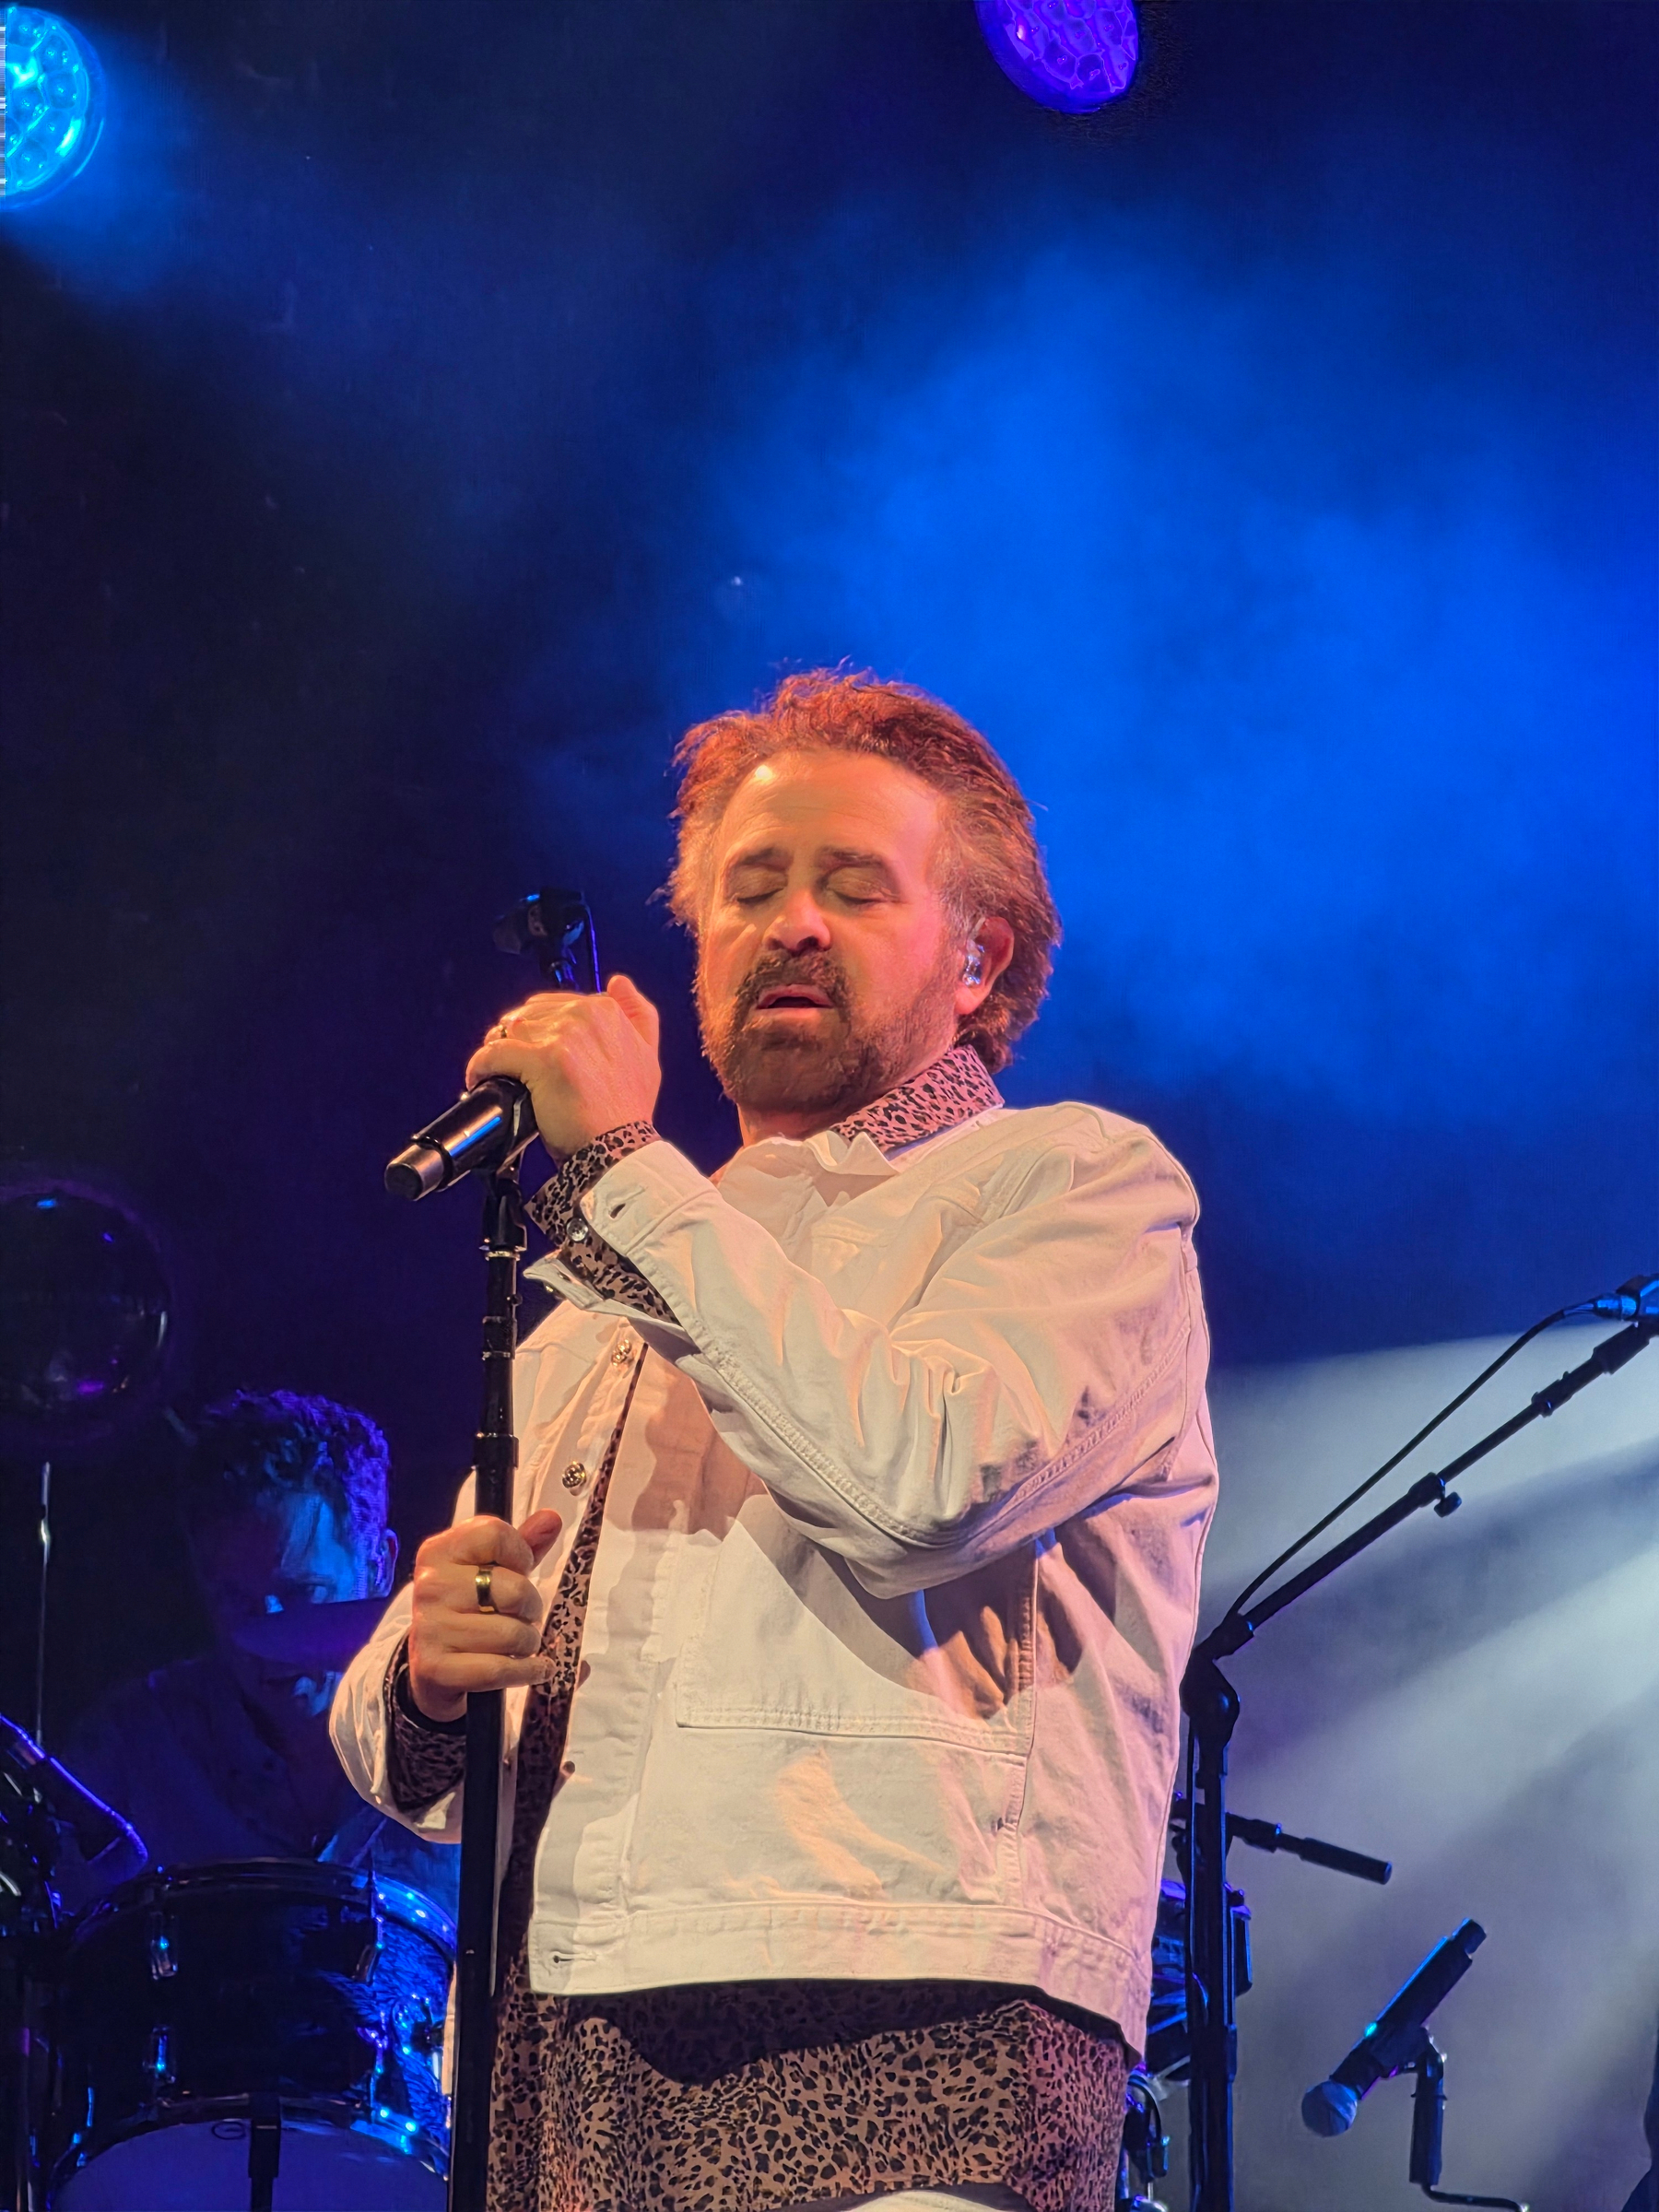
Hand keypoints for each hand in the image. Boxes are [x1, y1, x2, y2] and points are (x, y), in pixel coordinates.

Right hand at [406, 1508, 562, 1721]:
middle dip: (532, 1606)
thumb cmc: (470, 1608)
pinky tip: (535, 1669)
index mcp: (439, 1551)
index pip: (494, 1534)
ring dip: (529, 1642)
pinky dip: (528, 1671)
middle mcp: (430, 1585)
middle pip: (512, 1588)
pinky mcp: (435, 1668)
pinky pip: (500, 1669)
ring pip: (511, 1633)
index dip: (520, 1553)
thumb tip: (551, 1518)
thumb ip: (522, 1543)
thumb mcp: (492, 1569)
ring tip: (522, 1642)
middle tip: (525, 1615)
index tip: (520, 1570)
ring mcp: (430, 1628)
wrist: (432, 1666)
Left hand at [464, 974, 660, 1158]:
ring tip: (498, 1074)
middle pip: (528, 1016)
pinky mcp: (542, 1059)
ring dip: (497, 1052)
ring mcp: (564, 1036)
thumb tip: (619, 982)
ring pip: (509, 1031)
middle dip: (516, 1040)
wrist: (617, 1149)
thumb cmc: (627, 1111)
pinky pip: (494, 1053)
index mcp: (607, 1011)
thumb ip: (637, 1014)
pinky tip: (480, 1080)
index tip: (534, 1052)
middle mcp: (586, 1016)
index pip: (554, 1006)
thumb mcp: (647, 1055)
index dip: (538, 1030)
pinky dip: (480, 1067)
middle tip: (513, 1067)